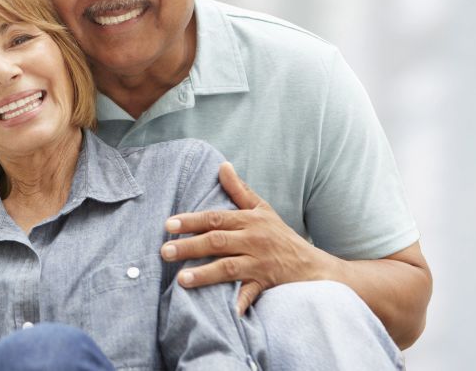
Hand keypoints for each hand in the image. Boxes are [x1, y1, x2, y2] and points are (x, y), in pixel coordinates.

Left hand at [162, 162, 333, 314]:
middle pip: (218, 241)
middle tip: (165, 251)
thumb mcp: (263, 209)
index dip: (192, 221)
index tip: (169, 224)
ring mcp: (259, 263)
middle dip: (190, 246)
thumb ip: (240, 190)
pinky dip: (239, 303)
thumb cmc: (280, 235)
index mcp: (250, 220)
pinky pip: (250, 294)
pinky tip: (225, 311)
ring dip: (205, 274)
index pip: (216, 218)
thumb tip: (222, 165)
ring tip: (181, 279)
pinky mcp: (265, 283)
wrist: (311, 264)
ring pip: (229, 268)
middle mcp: (254, 240)